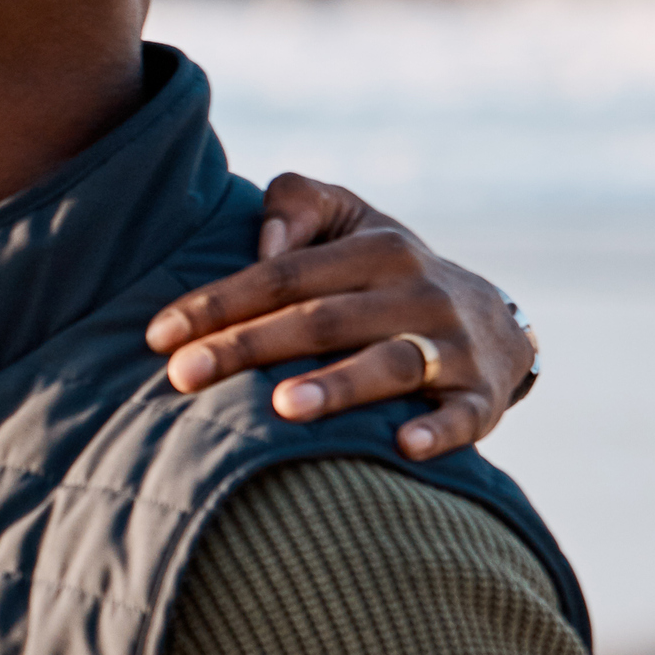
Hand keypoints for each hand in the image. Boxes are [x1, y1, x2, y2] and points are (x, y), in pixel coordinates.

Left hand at [143, 173, 535, 461]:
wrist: (495, 322)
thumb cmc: (386, 273)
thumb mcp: (351, 221)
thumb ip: (297, 206)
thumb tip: (262, 244)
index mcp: (376, 249)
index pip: (282, 275)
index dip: (219, 303)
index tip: (158, 336)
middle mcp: (416, 293)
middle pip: (322, 320)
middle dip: (249, 346)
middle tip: (183, 376)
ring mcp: (452, 346)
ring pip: (390, 364)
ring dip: (337, 386)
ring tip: (281, 407)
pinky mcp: (481, 397)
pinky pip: (463, 415)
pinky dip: (438, 431)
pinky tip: (404, 447)